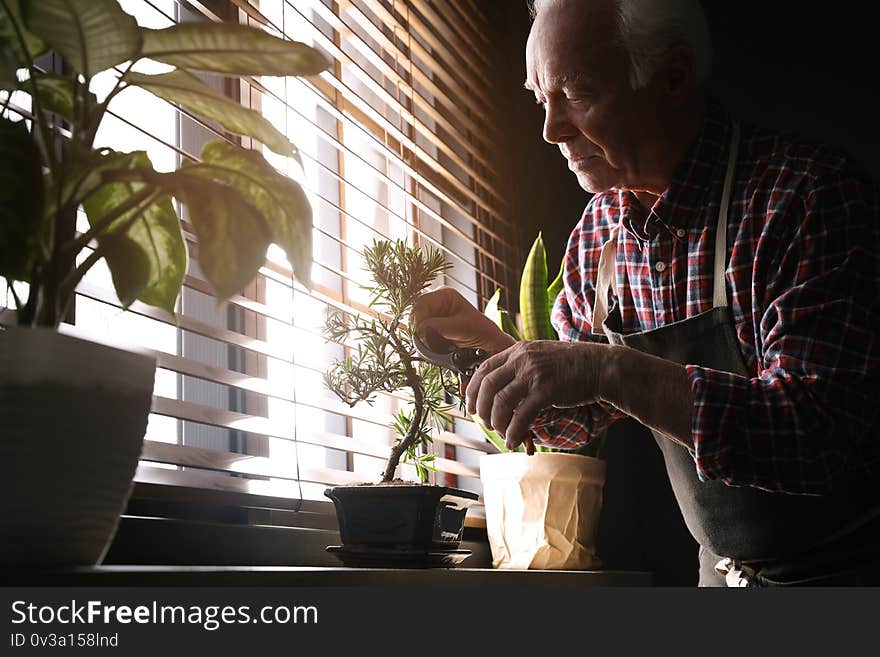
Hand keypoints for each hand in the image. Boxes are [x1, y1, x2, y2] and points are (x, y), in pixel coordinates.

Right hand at [411, 286, 514, 353]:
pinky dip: (423, 341)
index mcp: (445, 294)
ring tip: (432, 345)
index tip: (418, 333)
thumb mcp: (460, 328)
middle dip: (418, 329)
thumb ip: (438, 327)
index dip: (417, 318)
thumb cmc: (481, 332)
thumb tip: (419, 330)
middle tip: (425, 342)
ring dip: (421, 337)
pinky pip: (419, 334)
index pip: (421, 303)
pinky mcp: (431, 328)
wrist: (489, 346)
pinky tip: (433, 346)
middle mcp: (436, 302)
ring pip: (416, 325)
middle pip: (415, 313)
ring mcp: (433, 315)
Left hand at [466, 340, 608, 450]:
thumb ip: (519, 367)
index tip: (471, 407)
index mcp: (517, 350)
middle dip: (481, 410)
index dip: (472, 391)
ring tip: (502, 433)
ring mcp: (534, 374)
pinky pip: (522, 415)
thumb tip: (499, 390)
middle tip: (487, 424)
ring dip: (497, 423)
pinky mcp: (547, 390)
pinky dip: (514, 431)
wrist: (599, 366)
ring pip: (501, 402)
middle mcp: (522, 359)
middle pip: (487, 387)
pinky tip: (514, 441)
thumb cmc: (570, 366)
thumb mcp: (539, 356)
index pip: (484, 369)